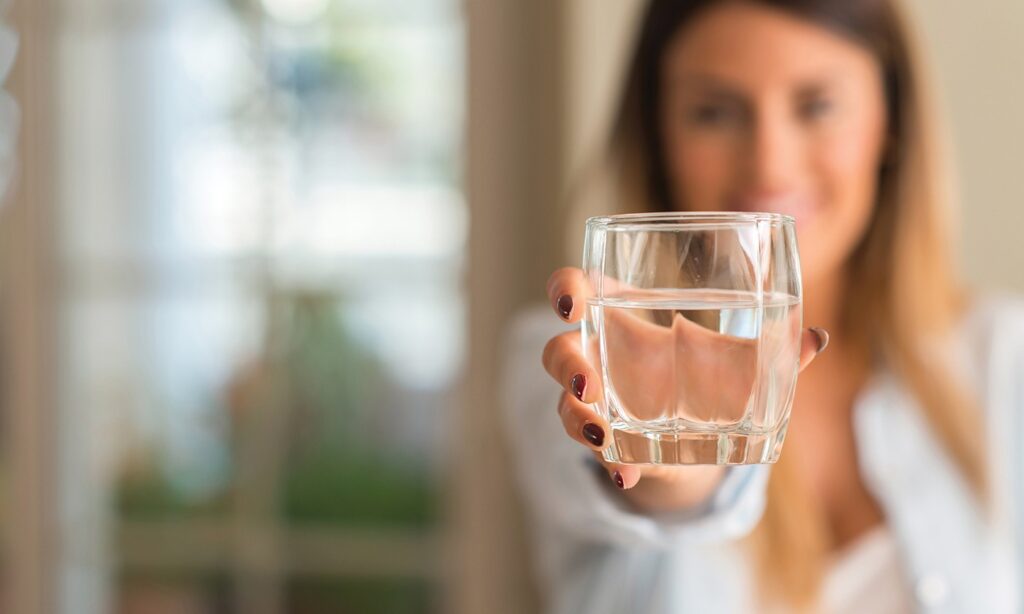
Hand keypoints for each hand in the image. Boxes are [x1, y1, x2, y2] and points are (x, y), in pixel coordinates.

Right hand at [542, 267, 828, 512]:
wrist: (699, 433)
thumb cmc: (710, 375)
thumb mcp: (739, 361)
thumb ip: (772, 351)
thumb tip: (816, 337)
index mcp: (621, 311)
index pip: (577, 288)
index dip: (564, 289)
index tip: (570, 301)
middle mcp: (599, 353)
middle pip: (558, 349)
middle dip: (566, 364)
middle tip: (589, 382)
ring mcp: (596, 400)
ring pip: (566, 402)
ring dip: (577, 417)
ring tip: (602, 435)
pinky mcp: (606, 440)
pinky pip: (595, 448)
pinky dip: (612, 462)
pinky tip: (629, 474)